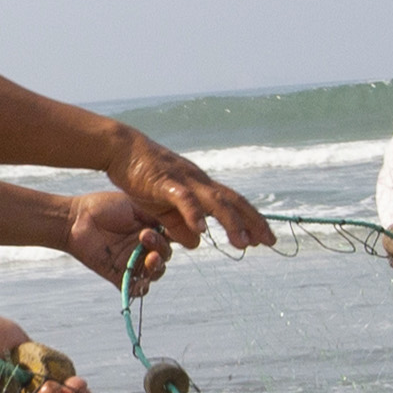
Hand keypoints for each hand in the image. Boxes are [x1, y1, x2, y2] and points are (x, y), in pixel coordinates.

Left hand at [61, 190, 172, 291]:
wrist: (77, 218)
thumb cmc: (104, 206)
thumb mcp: (135, 205)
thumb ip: (155, 216)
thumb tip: (179, 222)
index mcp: (150, 230)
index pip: (171, 239)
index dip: (176, 237)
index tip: (172, 230)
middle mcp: (143, 248)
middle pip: (164, 257)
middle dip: (161, 248)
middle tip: (146, 236)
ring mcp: (131, 262)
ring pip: (154, 273)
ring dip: (156, 267)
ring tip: (149, 257)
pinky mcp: (118, 275)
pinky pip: (136, 289)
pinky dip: (141, 287)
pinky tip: (141, 278)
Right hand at [111, 129, 274, 251]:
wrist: (122, 149)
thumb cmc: (144, 176)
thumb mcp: (163, 206)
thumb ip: (180, 224)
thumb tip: (198, 241)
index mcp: (201, 187)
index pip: (234, 203)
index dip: (252, 220)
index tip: (266, 238)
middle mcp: (199, 182)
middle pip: (234, 201)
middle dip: (254, 222)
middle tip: (270, 241)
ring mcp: (184, 180)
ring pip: (215, 201)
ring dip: (232, 222)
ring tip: (244, 243)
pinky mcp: (165, 182)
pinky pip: (183, 199)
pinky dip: (194, 214)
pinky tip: (203, 230)